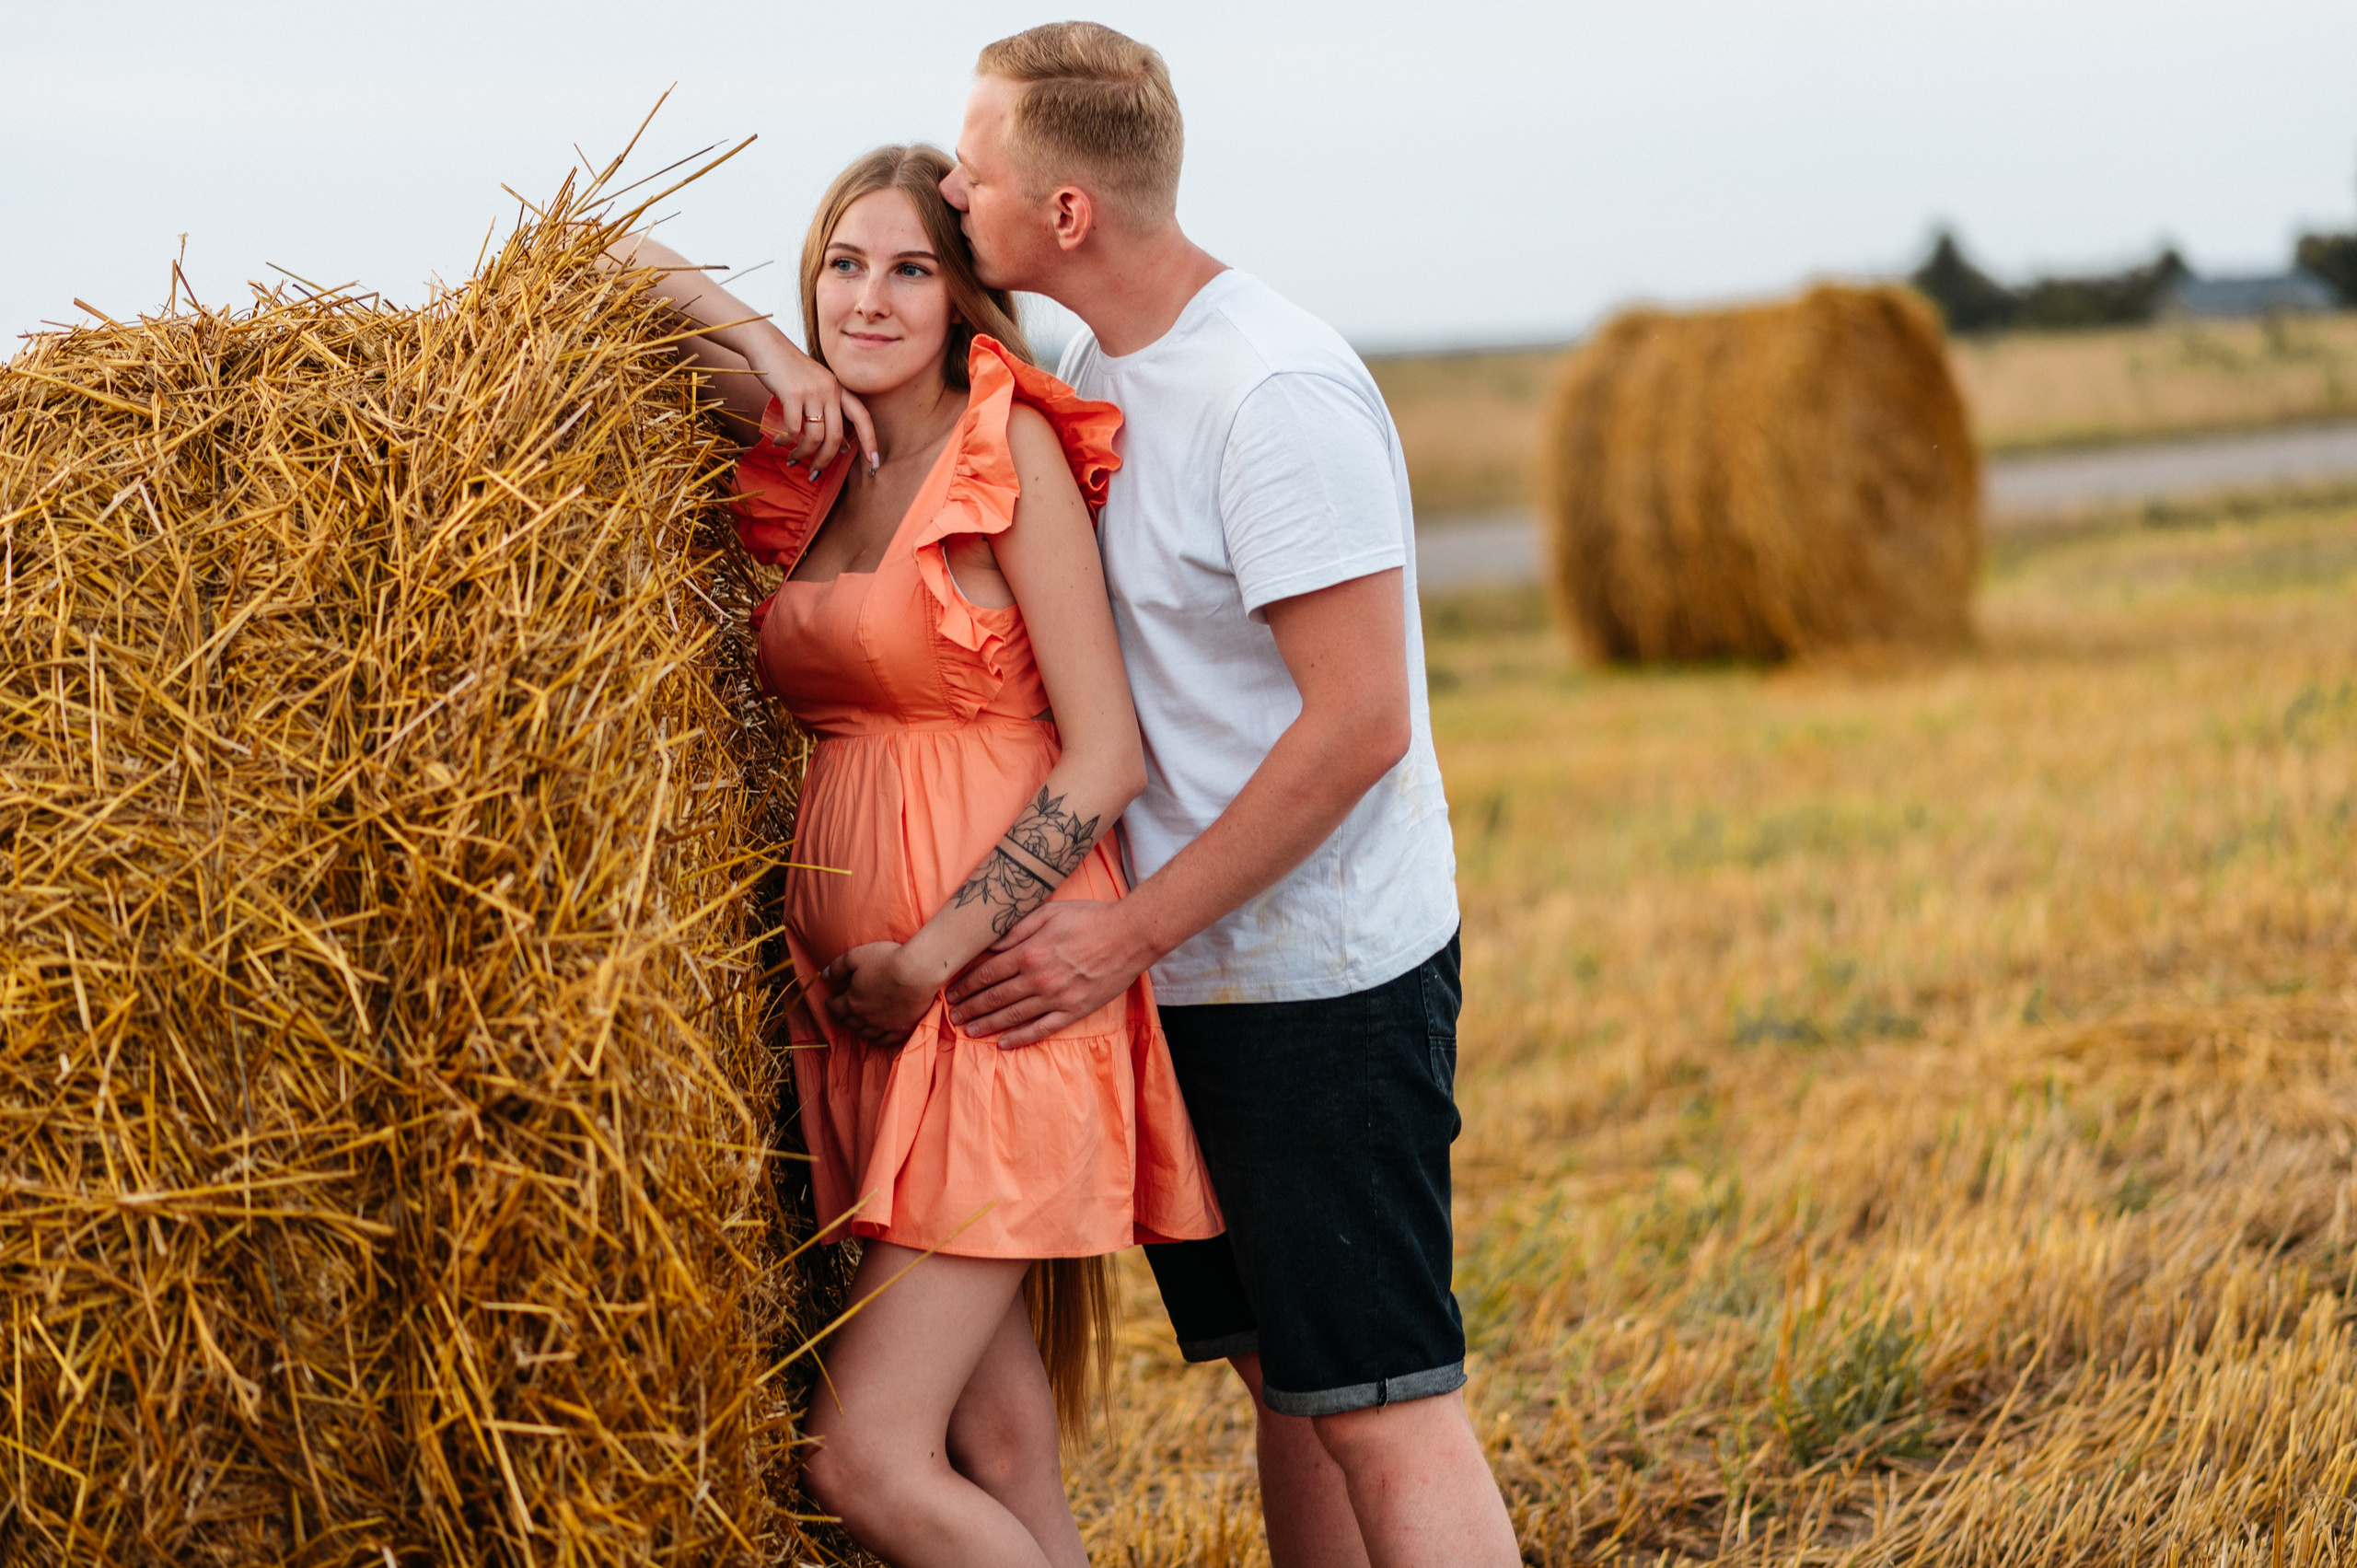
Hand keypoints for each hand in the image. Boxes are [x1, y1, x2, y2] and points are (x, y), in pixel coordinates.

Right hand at [752, 344, 877, 474]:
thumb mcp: (816, 389)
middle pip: (836, 436)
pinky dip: (786, 441)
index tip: (874, 464)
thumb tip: (842, 446)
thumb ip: (829, 413)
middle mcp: (830, 389)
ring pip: (815, 436)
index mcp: (839, 388)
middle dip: (826, 460)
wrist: (767, 344)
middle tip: (814, 472)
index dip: (870, 441)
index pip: (862, 417)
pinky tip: (779, 442)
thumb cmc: (791, 371)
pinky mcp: (792, 393)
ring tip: (792, 458)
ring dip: (803, 453)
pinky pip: (793, 429)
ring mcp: (812, 390)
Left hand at [821, 943, 935, 1046]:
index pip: (835, 1007)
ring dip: (859, 1028)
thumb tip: (824, 975)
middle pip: (850, 1022)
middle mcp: (865, 1017)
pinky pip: (886, 1041)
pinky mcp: (901, 1029)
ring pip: (866, 1033)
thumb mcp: (856, 956)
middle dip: (844, 1016)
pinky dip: (878, 1039)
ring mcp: (884, 1025)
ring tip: (859, 1023)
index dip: (831, 1003)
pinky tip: (877, 1035)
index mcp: (852, 1001)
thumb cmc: (887, 960)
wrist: (918, 971)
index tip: (830, 1000)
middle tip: (844, 1011)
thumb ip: (837, 967)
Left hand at [945, 900, 1153, 1049]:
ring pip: (1013, 1016)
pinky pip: (1042, 1029)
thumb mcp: (1049, 912)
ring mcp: (1057, 997)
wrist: (1131, 934)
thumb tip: (988, 943)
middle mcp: (1038, 978)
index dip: (965, 985)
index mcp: (1029, 952)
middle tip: (952, 1016)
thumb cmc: (1090, 918)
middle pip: (994, 997)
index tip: (951, 992)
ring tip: (968, 1031)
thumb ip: (1016, 929)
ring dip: (987, 1024)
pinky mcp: (1075, 1010)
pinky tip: (1004, 1044)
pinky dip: (1021, 1038)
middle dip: (970, 1007)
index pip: (986, 973)